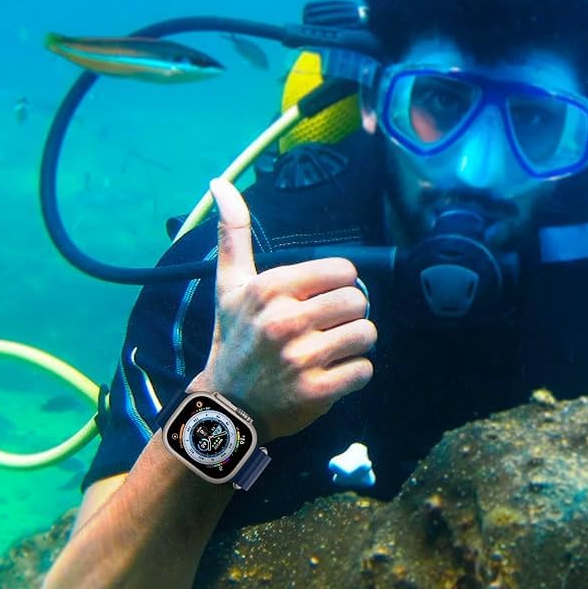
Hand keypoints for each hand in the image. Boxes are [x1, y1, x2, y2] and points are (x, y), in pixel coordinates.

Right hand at [190, 179, 376, 442]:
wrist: (227, 406)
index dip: (337, 285)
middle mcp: (285, 321)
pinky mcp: (317, 392)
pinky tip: (330, 375)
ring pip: (367, 334)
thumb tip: (220, 182)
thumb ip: (233, 234)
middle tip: (326, 328)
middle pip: (359, 301)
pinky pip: (364, 370)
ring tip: (330, 351)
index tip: (318, 300)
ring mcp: (301, 359)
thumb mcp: (229, 286)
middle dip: (347, 315)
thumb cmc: (234, 339)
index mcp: (269, 289)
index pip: (344, 270)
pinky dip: (354, 373)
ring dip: (354, 344)